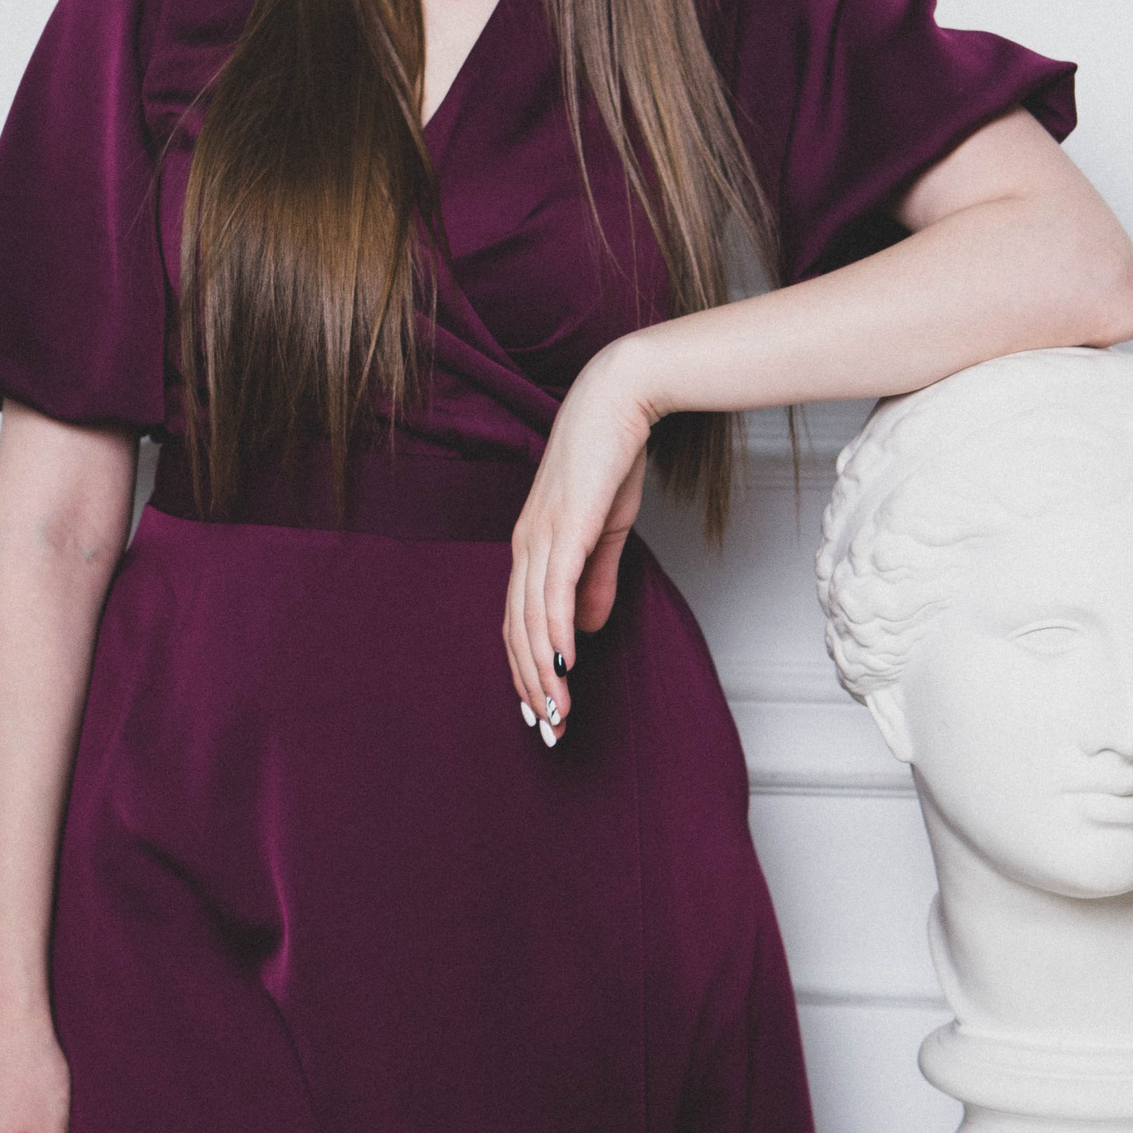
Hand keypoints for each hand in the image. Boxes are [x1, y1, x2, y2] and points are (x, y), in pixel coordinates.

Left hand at [504, 341, 656, 740]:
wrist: (618, 401)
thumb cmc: (609, 458)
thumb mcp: (603, 528)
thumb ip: (595, 578)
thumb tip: (587, 628)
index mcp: (531, 546)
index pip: (516, 620)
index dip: (523, 668)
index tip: (539, 709)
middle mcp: (525, 546)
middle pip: (514, 630)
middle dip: (529, 687)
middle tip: (547, 731)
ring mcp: (540, 538)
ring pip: (529, 621)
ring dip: (541, 674)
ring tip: (557, 715)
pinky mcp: (564, 530)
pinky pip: (553, 595)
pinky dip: (555, 636)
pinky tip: (564, 668)